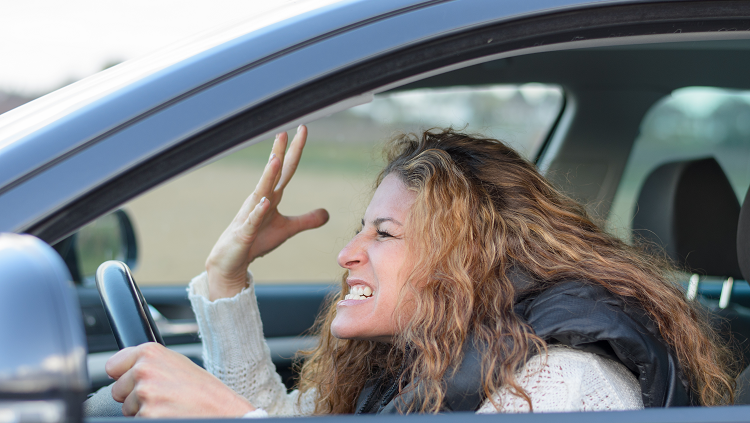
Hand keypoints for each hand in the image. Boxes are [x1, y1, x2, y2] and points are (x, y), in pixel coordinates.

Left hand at [106, 343, 253, 416]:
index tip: (134, 379)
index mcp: (150, 352)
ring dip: (144, 410)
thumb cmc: (204, 389)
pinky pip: (137, 420)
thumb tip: (122, 368)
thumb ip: (149, 362)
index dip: (124, 375)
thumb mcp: (177, 363)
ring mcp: (145, 395)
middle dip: (135, 396)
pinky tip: (169, 414)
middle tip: (162, 395)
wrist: (222, 409)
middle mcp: (144, 371)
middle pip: (118, 390)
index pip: (113, 365)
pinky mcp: (147, 415)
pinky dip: (151, 419)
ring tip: (168, 405)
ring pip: (127, 409)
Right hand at [205, 126, 328, 299]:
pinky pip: (253, 221)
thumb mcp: (287, 229)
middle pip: (273, 174)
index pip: (286, 169)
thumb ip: (306, 220)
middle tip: (285, 130)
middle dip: (279, 153)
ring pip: (261, 192)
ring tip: (275, 159)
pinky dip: (259, 211)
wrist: (231, 260)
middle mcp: (260, 200)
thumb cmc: (256, 241)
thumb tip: (327, 213)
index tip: (302, 129)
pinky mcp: (244, 233)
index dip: (294, 150)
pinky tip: (266, 202)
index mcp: (271, 196)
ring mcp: (251, 215)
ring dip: (268, 176)